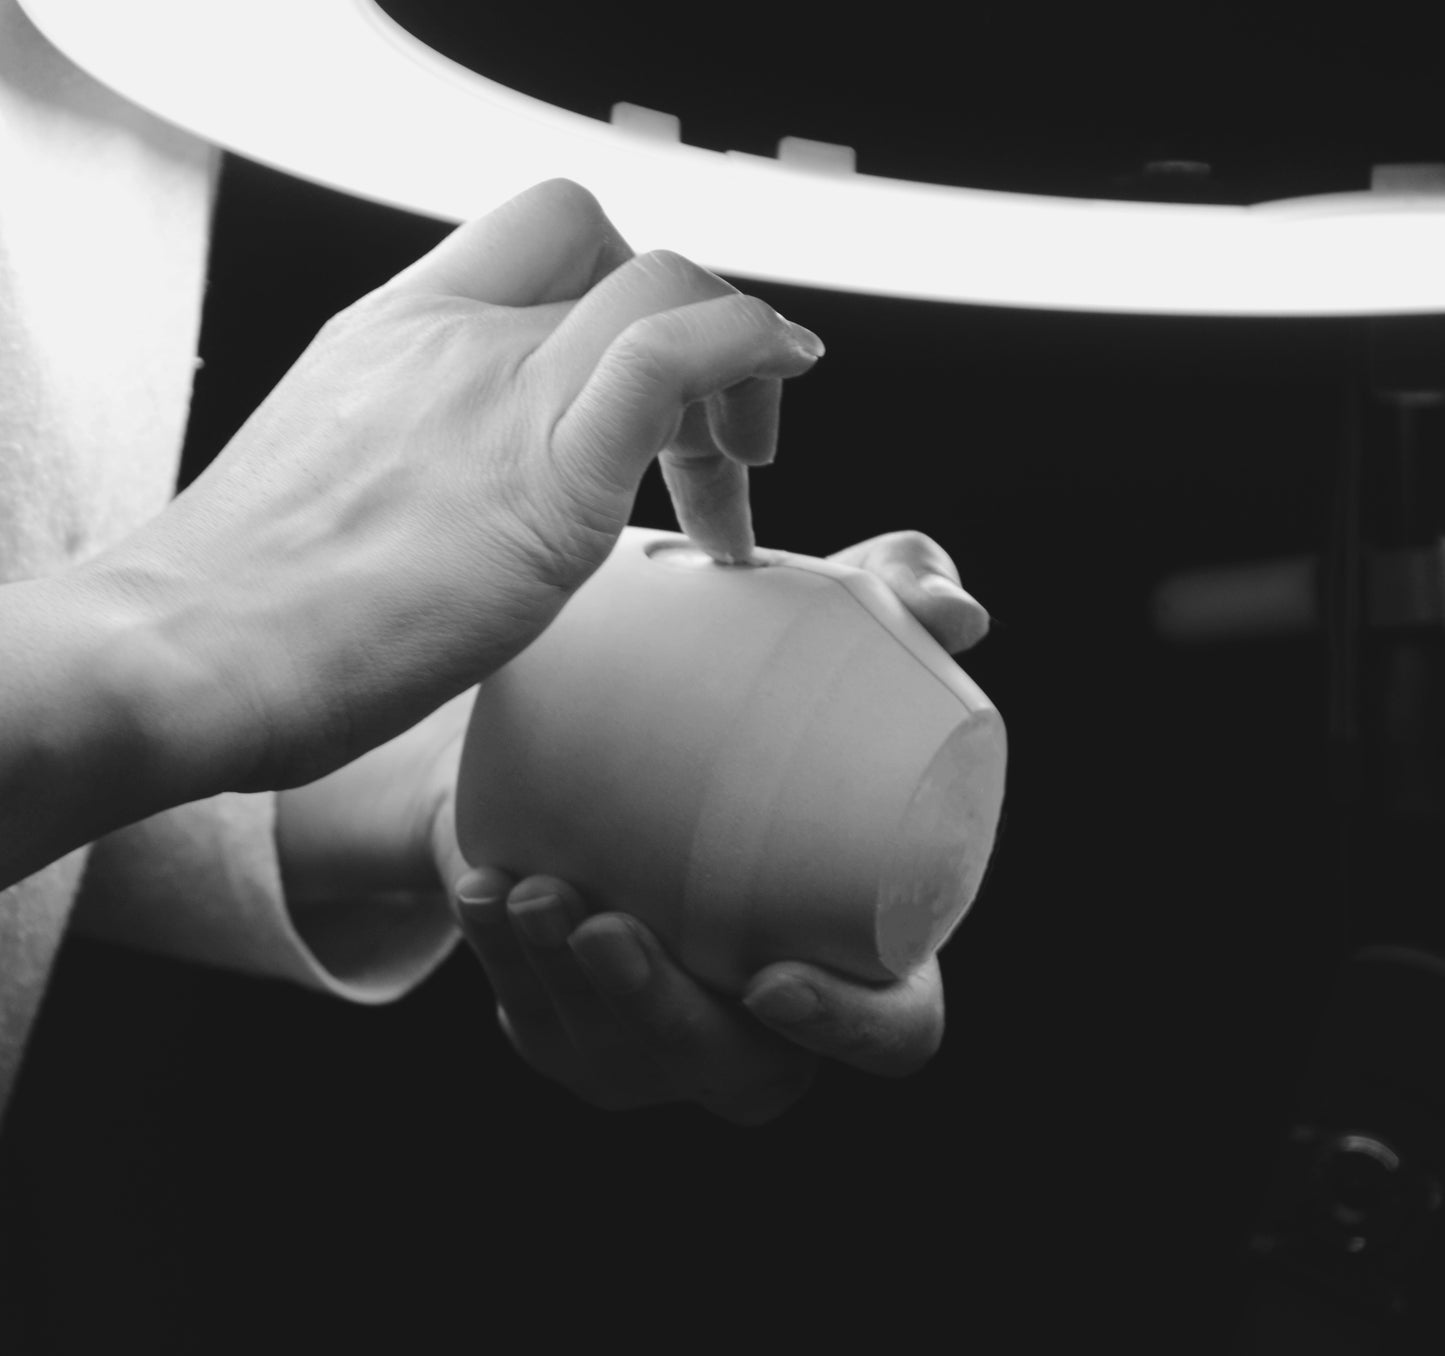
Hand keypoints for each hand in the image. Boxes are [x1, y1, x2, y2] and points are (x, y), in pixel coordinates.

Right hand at [87, 179, 822, 795]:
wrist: (188, 655)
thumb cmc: (256, 598)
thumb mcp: (348, 468)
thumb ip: (429, 442)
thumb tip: (491, 487)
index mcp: (401, 327)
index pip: (546, 231)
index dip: (623, 278)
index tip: (655, 375)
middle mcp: (452, 337)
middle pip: (620, 258)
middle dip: (699, 333)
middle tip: (721, 451)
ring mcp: (498, 398)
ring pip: (662, 289)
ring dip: (738, 362)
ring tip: (738, 481)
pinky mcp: (544, 482)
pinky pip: (665, 357)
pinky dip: (739, 346)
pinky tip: (778, 373)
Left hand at [445, 531, 986, 1123]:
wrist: (623, 738)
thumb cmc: (752, 702)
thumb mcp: (826, 643)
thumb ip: (899, 603)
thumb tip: (957, 609)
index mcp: (860, 959)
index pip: (891, 1036)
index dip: (845, 1030)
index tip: (770, 978)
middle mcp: (766, 1021)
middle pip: (732, 1067)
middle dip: (657, 1009)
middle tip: (599, 921)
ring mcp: (664, 1040)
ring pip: (619, 1053)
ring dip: (563, 984)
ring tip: (526, 889)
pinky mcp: (576, 1027)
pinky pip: (538, 1016)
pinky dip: (504, 956)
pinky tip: (484, 888)